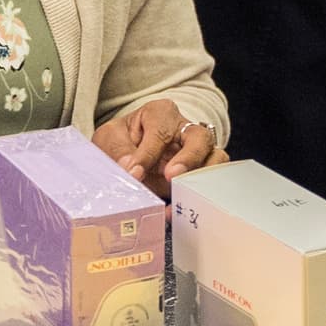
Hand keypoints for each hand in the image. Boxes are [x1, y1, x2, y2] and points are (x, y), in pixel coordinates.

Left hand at [91, 100, 219, 193]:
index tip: (134, 172)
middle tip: (170, 177)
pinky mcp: (198, 176)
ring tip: (181, 196)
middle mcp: (184, 130)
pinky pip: (209, 185)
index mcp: (161, 113)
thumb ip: (118, 150)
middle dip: (188, 159)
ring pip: (215, 159)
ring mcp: (196, 154)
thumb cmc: (120, 141)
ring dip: (200, 179)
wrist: (125, 154)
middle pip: (200, 138)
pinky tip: (176, 211)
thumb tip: (129, 167)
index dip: (148, 153)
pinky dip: (197, 199)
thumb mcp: (110, 138)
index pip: (161, 130)